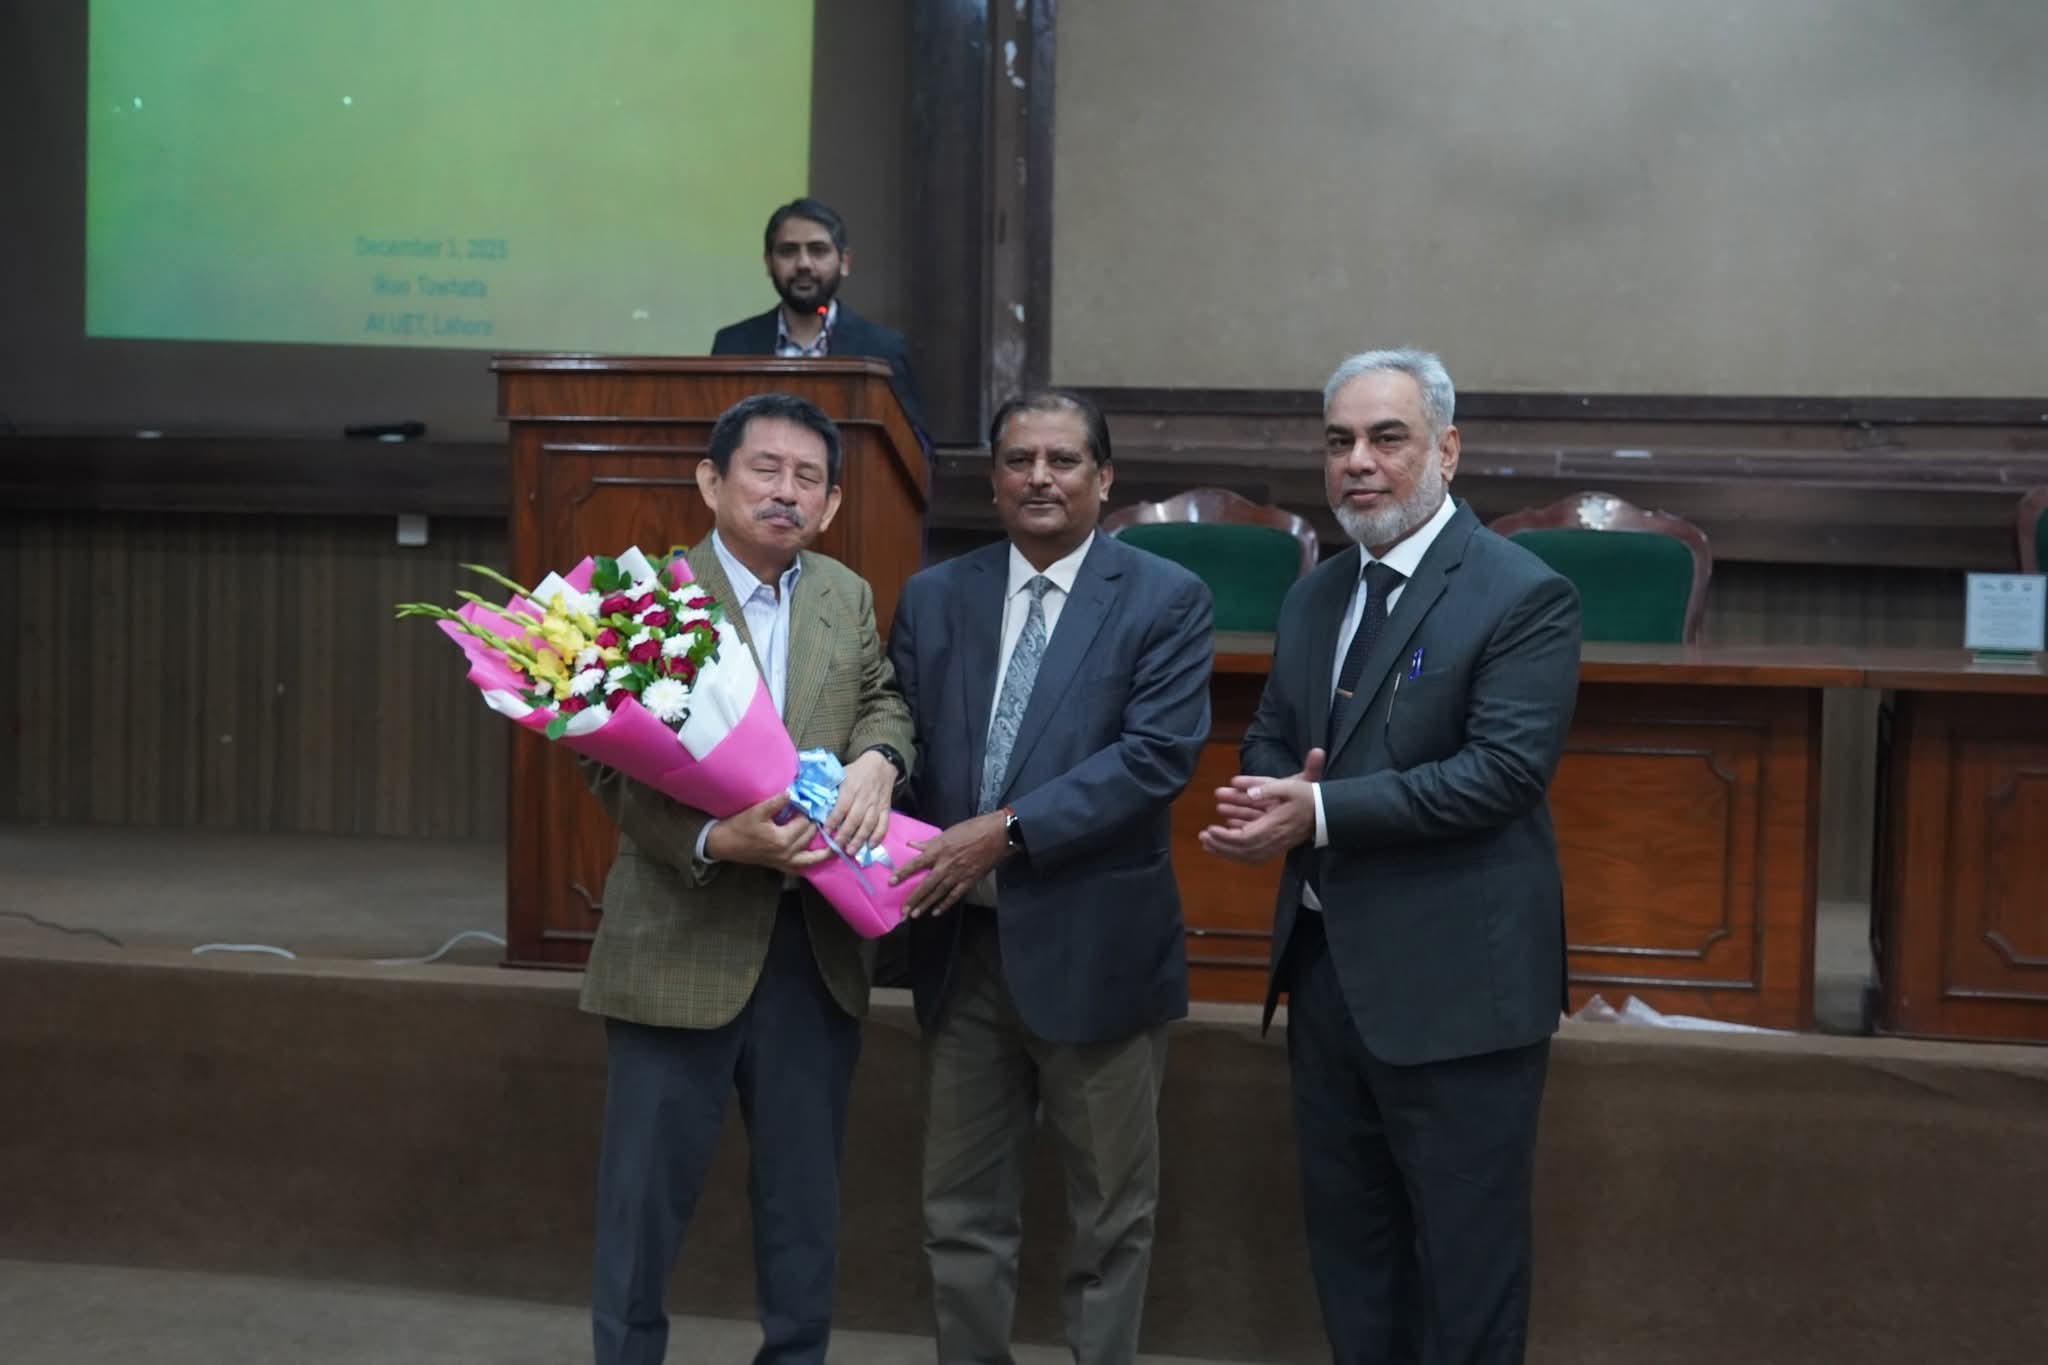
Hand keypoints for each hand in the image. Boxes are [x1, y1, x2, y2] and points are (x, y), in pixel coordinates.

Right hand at [703, 791, 829, 872]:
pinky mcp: (779, 866)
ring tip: (837, 841)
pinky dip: (812, 863)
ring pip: (811, 857)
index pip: (804, 823)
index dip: (811, 811)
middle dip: (818, 824)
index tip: (819, 801)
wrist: (723, 844)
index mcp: (781, 839)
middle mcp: (786, 853)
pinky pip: (801, 867)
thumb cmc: (738, 826)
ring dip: (824, 849)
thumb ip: (775, 802)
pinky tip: (820, 858)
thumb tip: (792, 792)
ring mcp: (784, 862)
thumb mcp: (756, 811)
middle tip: (828, 813)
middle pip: (809, 836)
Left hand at [825, 750, 895, 856]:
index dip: (833, 820)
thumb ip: (830, 787)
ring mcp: (876, 804)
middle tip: (837, 847)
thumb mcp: (841, 774)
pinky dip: (878, 836)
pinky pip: (883, 824)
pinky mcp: (886, 808)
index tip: (826, 832)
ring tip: (851, 851)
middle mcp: (864, 797)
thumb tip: (814, 801)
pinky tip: (871, 846)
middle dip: (845, 835)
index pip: (841, 807)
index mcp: (851, 788)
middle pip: (855, 819)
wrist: (880, 764)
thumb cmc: (856, 771)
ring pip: (869, 824)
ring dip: (860, 839)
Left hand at [889, 811, 1011, 918]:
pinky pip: (955, 895)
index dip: (903, 873)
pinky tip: (936, 912)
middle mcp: (946, 865)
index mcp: (939, 850)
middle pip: (926, 884)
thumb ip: (929, 842)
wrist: (998, 835)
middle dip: (913, 898)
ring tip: (915, 915)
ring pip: (939, 893)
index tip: (891, 882)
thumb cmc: (973, 829)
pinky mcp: (970, 880)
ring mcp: (958, 874)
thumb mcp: (948, 832)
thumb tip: (912, 845)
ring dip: (926, 905)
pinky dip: (945, 904)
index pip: (916, 863)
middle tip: (903, 911)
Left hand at [1199, 748, 1322, 864]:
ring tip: (1208, 844)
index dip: (1225, 836)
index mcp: (1274, 826)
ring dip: (1226, 852)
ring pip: (1246, 856)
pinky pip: (1253, 857)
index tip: (1210, 829)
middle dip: (1221, 845)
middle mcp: (1274, 841)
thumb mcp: (1291, 786)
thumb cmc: (1308, 797)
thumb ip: (1268, 788)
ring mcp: (1276, 847)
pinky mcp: (1277, 848)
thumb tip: (1250, 792)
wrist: (1327, 813)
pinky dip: (1237, 855)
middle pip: (1242, 850)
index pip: (1244, 837)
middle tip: (1203, 836)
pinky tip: (1225, 849)